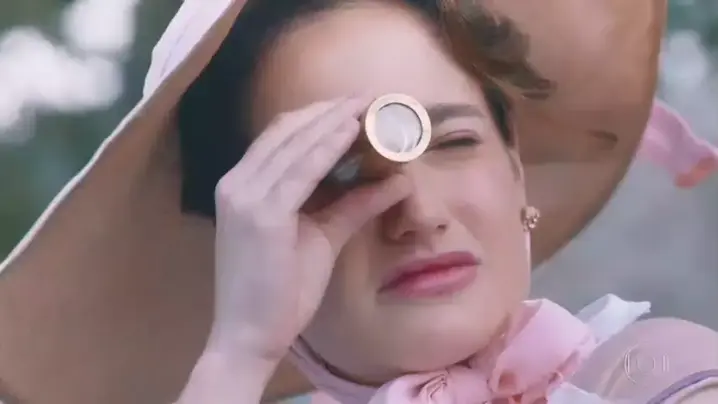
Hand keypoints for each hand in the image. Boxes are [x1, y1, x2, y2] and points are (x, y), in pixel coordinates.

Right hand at [207, 96, 409, 362]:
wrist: (249, 336)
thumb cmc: (280, 292)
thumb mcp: (320, 238)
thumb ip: (352, 206)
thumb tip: (393, 180)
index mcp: (243, 187)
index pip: (281, 137)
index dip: (318, 116)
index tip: (355, 104)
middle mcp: (237, 184)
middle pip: (286, 130)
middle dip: (330, 109)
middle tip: (368, 96)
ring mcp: (245, 196)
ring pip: (294, 143)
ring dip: (333, 120)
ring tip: (367, 104)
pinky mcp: (260, 214)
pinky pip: (300, 169)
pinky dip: (328, 146)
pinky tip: (352, 130)